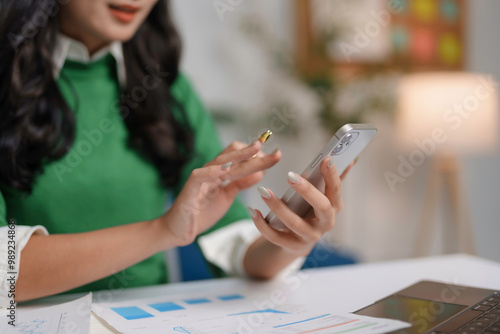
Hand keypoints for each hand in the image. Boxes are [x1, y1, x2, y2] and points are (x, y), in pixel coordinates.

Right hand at [157, 141, 280, 245]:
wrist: (180, 230)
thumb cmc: (201, 212)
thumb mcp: (227, 196)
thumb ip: (240, 183)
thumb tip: (260, 172)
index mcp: (220, 173)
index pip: (238, 156)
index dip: (256, 155)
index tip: (274, 156)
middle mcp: (211, 171)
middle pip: (234, 156)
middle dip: (255, 152)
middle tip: (275, 151)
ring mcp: (200, 178)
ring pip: (221, 162)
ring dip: (240, 156)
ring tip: (256, 150)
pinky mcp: (190, 189)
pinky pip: (200, 176)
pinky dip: (212, 171)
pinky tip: (226, 169)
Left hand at [249, 158, 353, 256]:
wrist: (299, 240)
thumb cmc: (311, 210)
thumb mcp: (323, 196)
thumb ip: (333, 179)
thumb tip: (350, 159)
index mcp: (334, 206)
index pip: (336, 190)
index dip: (332, 175)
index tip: (325, 159)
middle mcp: (325, 223)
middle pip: (321, 206)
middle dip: (307, 190)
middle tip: (289, 174)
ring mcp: (309, 236)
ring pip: (294, 223)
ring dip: (278, 207)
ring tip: (263, 191)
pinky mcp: (292, 245)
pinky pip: (275, 237)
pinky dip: (262, 225)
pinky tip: (253, 211)